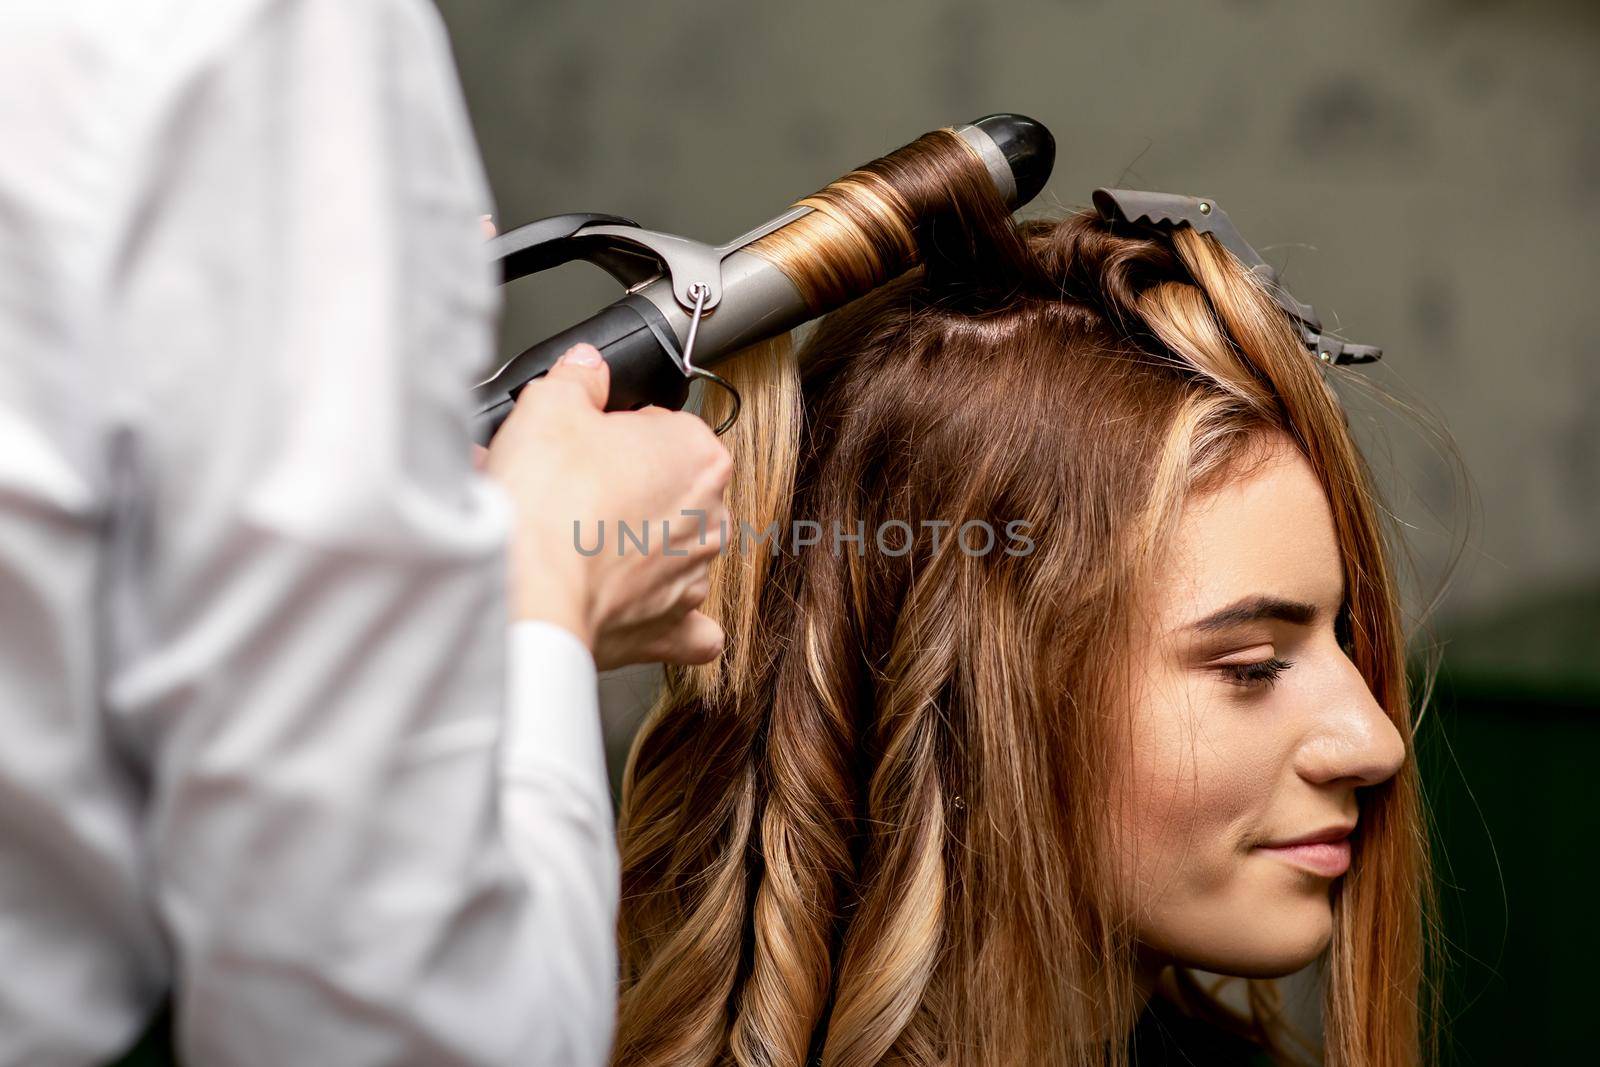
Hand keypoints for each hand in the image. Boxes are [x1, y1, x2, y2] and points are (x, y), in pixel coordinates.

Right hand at [481, 344, 731, 670]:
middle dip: (626, 489)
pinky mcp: (669, 629)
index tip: (582, 443)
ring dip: (636, 548)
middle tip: (569, 490)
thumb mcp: (549, 405)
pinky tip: (637, 606)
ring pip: (676, 553)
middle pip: (670, 490)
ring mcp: (694, 576)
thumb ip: (577, 378)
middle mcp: (711, 517)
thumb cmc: (546, 500)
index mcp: (698, 455)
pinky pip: (688, 629)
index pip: (665, 428)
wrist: (525, 589)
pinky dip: (668, 619)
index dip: (617, 432)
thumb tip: (585, 366)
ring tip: (572, 544)